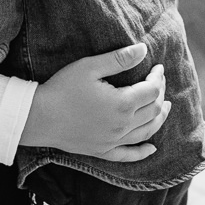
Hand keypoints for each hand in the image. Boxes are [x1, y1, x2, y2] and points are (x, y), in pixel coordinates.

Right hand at [19, 44, 169, 161]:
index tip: (158, 67)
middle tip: (159, 81)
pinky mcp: (102, 151)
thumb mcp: (90, 67)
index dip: (158, 77)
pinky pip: (129, 155)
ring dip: (160, 118)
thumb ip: (119, 59)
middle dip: (160, 93)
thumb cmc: (62, 88)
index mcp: (122, 103)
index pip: (152, 90)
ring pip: (147, 131)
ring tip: (166, 107)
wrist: (38, 117)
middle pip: (153, 110)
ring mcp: (113, 141)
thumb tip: (144, 50)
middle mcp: (122, 125)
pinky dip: (143, 152)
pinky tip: (152, 148)